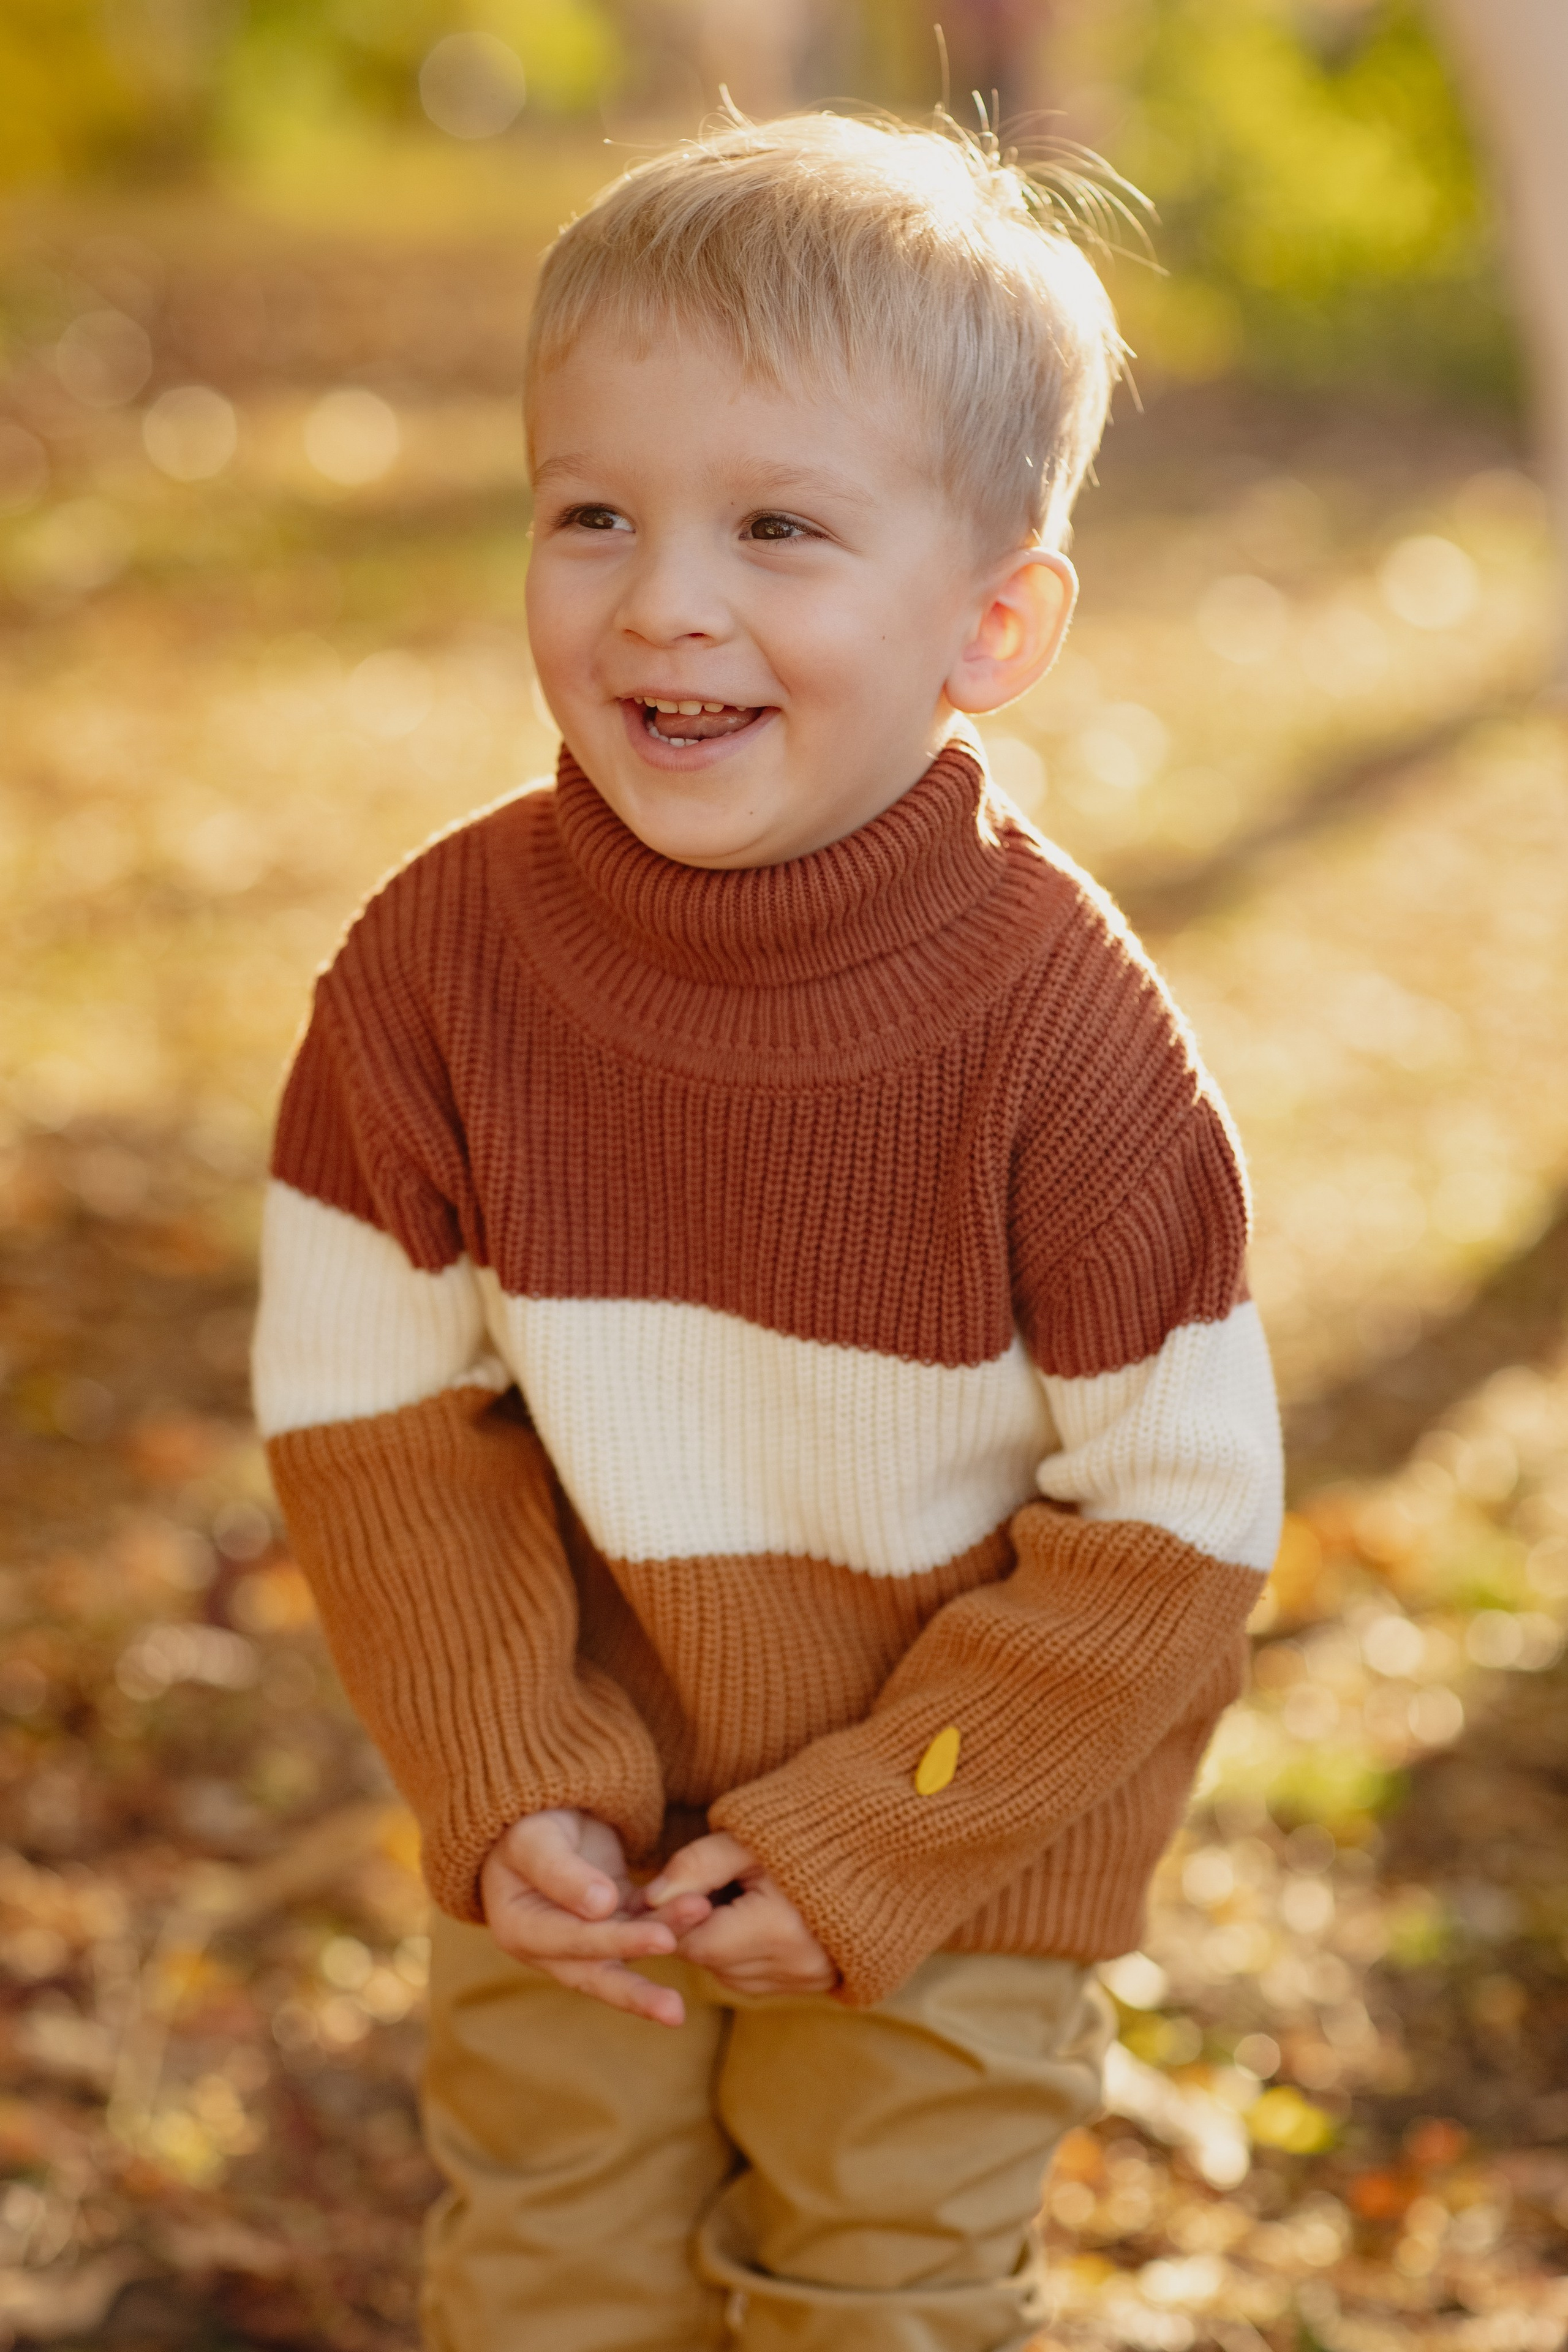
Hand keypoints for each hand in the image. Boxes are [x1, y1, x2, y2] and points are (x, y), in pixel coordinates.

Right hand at [480, 1808, 683, 2026]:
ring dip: (665, 1937)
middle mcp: (551, 1945)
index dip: (614, 1943)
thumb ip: (560, 1872)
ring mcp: (585, 1933)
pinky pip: (643, 1920)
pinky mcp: (612, 1914)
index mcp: (521, 1930)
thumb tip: (601, 1907)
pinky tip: (699, 1907)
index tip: (660, 1939)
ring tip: (702, 1915)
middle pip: (597, 1972)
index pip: (570, 1942)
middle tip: (674, 2012)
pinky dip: (669, 1916)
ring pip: (627, 1948)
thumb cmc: (523, 1824)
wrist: (535, 1807)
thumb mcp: (533, 1841)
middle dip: (637, 1994)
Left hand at [645, 1833, 839, 1997]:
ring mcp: (809, 1978)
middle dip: (700, 1928)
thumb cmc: (803, 1832)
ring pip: (732, 1975)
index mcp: (777, 1928)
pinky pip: (759, 1978)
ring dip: (722, 1943)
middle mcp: (795, 1965)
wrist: (873, 1841)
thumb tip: (649, 1898)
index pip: (696, 1943)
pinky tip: (759, 1915)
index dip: (677, 1917)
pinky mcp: (818, 1982)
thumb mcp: (745, 1839)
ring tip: (740, 1896)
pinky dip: (747, 1953)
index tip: (676, 1888)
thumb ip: (695, 1865)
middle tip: (710, 1885)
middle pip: (713, 1962)